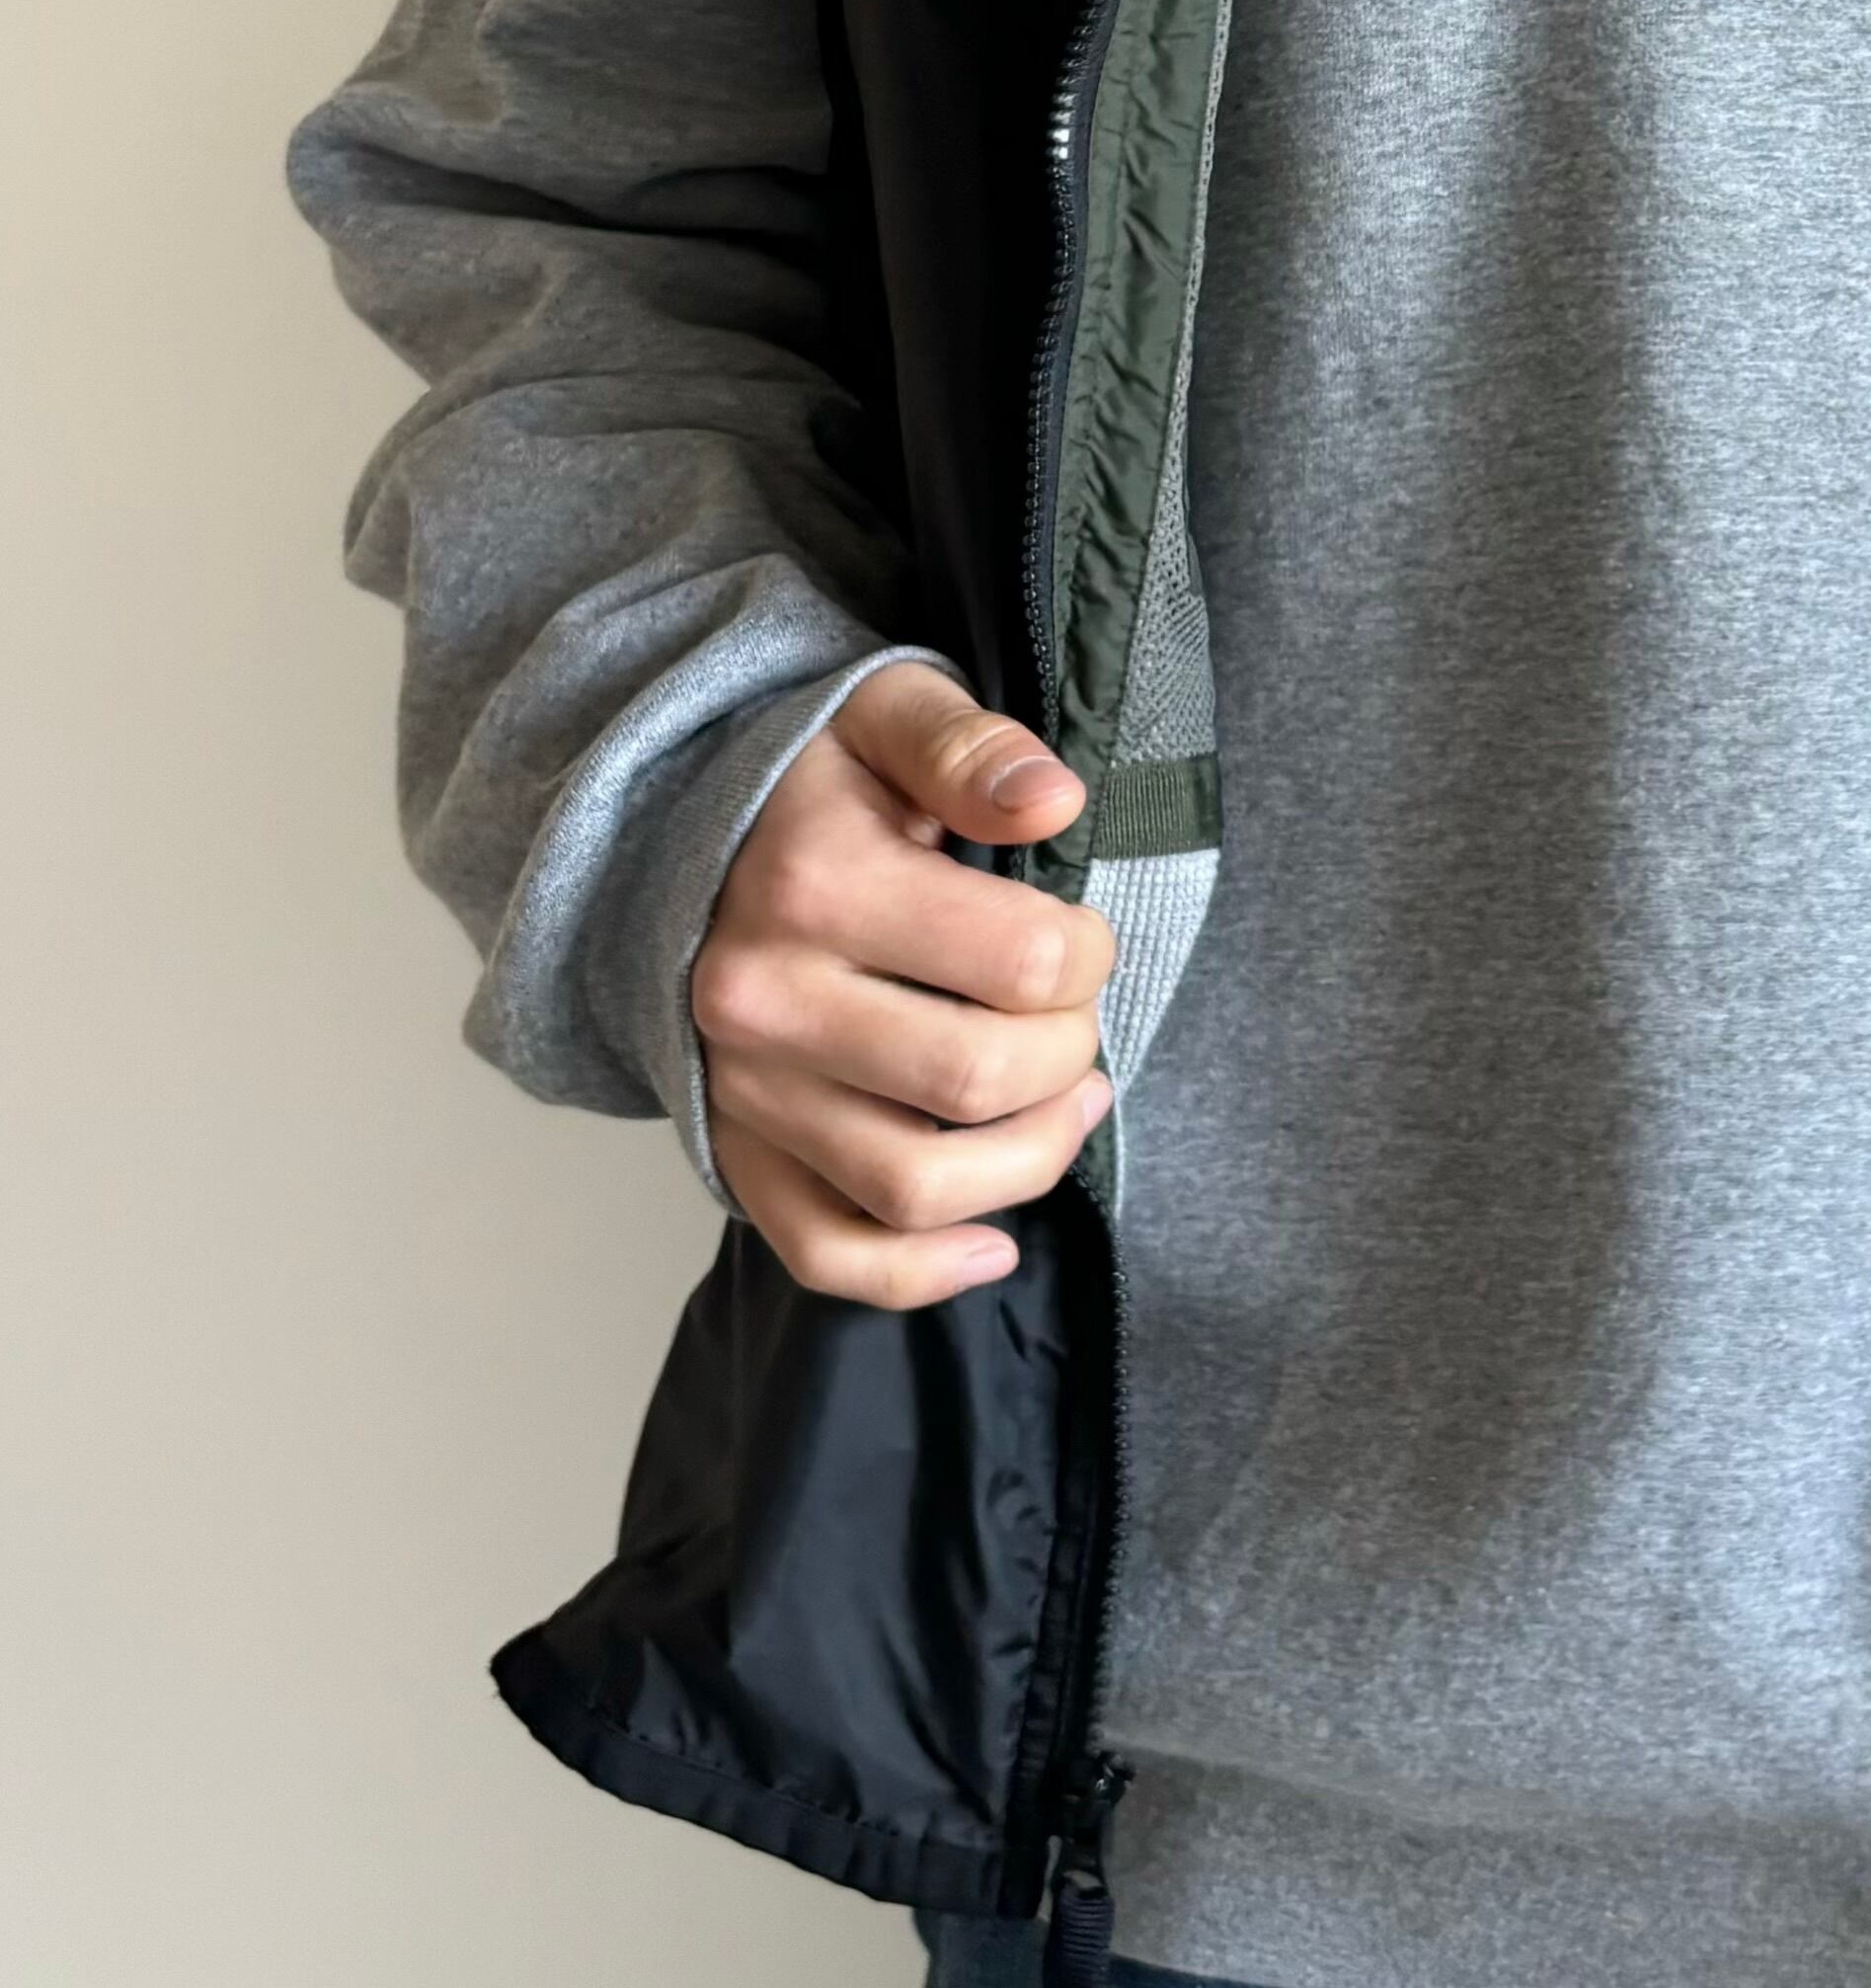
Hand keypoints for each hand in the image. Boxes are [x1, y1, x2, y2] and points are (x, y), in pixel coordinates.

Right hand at [691, 663, 1116, 1307]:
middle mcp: (766, 1003)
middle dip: (1070, 1056)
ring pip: (918, 1189)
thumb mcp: (879, 715)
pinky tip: (993, 1242)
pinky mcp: (735, 1154)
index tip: (1078, 938)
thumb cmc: (800, 779)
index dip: (1091, 956)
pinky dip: (924, 1271)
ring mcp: (744, 1092)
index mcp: (815, 886)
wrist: (662, 836)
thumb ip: (967, 747)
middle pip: (981, 1082)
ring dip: (1029, 1162)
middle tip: (1074, 1020)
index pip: (1024, 964)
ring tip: (1067, 1106)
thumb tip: (1054, 801)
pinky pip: (831, 1253)